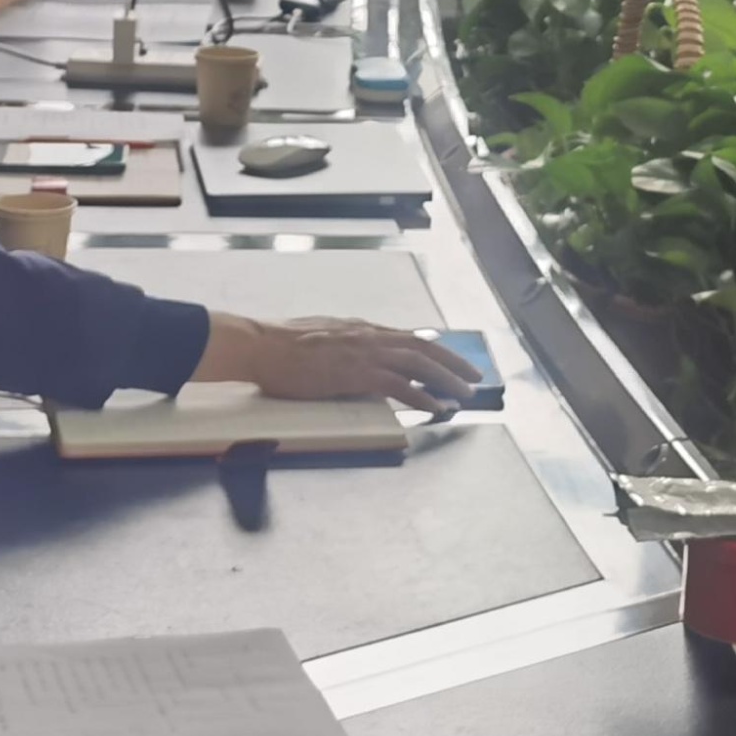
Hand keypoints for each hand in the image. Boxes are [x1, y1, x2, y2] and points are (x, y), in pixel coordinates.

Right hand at [194, 314, 483, 410]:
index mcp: (360, 328)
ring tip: (466, 393)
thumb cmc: (280, 344)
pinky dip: (424, 397)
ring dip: (447, 379)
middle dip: (453, 362)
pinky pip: (401, 387)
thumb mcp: (320, 335)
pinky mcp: (357, 374)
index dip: (433, 349)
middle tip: (474, 375)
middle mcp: (369, 336)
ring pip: (419, 364)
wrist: (261, 345)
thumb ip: (343, 342)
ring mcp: (365, 354)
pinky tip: (438, 408)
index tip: (451, 358)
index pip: (406, 336)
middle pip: (423, 347)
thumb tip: (355, 353)